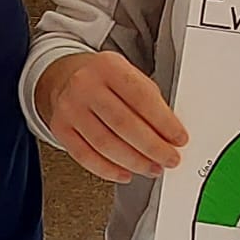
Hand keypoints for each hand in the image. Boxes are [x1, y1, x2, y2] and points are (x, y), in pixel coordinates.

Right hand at [37, 52, 188, 183]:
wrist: (64, 76)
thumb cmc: (103, 79)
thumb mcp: (129, 76)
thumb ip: (149, 101)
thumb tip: (169, 134)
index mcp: (108, 66)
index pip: (142, 98)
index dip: (164, 123)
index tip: (179, 139)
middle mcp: (85, 85)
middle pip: (124, 124)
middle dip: (152, 147)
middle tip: (169, 158)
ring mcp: (70, 107)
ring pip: (105, 144)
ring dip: (134, 162)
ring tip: (151, 167)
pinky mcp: (60, 128)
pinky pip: (85, 156)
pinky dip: (108, 170)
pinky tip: (125, 172)